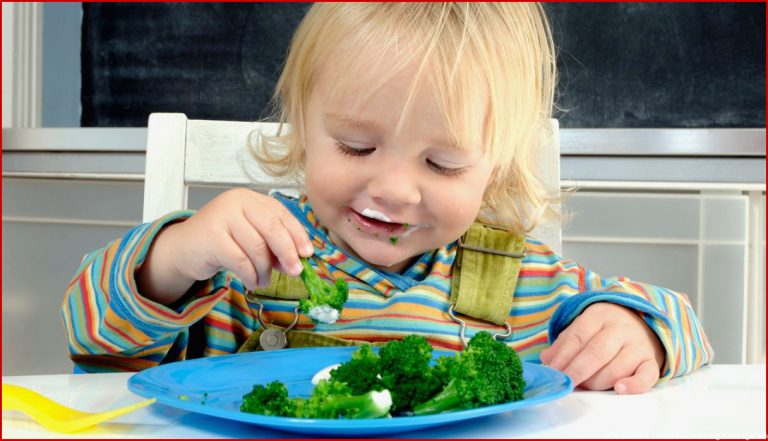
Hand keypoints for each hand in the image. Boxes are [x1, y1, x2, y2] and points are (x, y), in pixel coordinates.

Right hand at [137, 189, 313, 303]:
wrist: (183, 249)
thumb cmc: (222, 243)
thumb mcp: (250, 238)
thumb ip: (272, 244)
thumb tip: (298, 259)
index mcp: (250, 198)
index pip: (281, 214)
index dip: (297, 234)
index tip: (307, 253)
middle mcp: (236, 201)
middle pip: (272, 228)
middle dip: (287, 252)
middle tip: (295, 271)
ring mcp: (222, 216)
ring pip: (257, 247)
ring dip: (265, 270)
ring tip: (264, 281)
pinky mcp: (211, 236)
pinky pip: (241, 260)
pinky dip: (251, 275)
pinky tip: (253, 282)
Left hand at [540, 302, 664, 393]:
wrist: (643, 320)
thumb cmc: (604, 328)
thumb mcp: (583, 326)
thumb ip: (564, 343)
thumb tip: (546, 359)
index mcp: (599, 315)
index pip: (578, 336)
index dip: (563, 356)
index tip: (552, 372)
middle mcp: (620, 329)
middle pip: (597, 352)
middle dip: (578, 370)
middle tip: (565, 383)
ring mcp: (638, 346)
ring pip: (617, 367)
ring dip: (597, 382)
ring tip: (584, 386)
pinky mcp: (652, 361)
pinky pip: (647, 376)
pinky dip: (634, 385)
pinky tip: (619, 389)